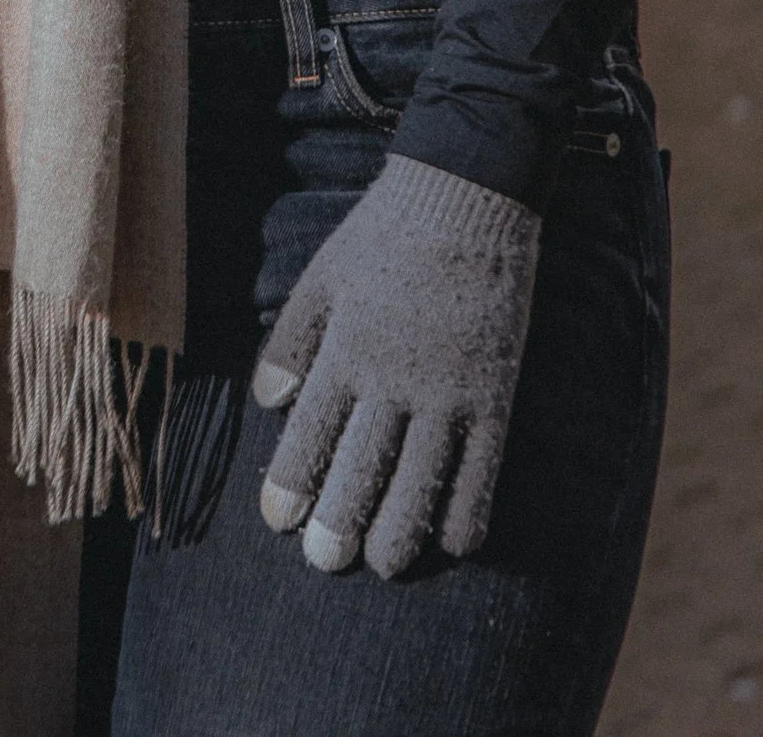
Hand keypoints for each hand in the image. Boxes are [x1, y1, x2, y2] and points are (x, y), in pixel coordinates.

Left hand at [253, 153, 540, 579]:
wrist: (467, 198)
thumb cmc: (384, 235)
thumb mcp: (323, 277)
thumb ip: (292, 342)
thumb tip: (267, 402)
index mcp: (348, 348)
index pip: (313, 431)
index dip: (293, 481)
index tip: (277, 520)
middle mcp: (397, 378)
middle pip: (364, 468)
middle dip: (340, 522)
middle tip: (324, 563)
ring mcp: (450, 391)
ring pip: (422, 481)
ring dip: (400, 530)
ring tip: (381, 565)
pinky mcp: (495, 394)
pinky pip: (484, 470)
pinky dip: (468, 510)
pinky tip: (453, 541)